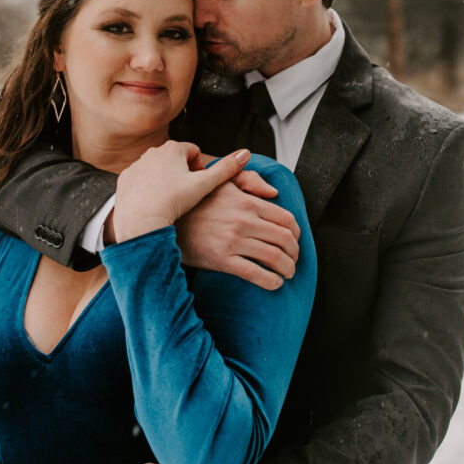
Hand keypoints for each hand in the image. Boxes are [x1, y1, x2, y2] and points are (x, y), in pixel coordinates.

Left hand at [112, 142, 251, 242]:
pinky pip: (141, 180)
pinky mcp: (125, 178)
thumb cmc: (173, 202)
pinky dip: (148, 188)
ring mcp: (136, 164)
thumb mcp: (204, 185)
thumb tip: (246, 153)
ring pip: (158, 170)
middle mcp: (152, 152)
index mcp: (172, 149)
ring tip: (170, 201)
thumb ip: (226, 169)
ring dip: (165, 180)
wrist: (140, 221)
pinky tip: (153, 203)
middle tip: (186, 195)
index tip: (199, 185)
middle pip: (175, 160)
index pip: (193, 152)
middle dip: (183, 174)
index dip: (200, 169)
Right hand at [176, 176, 299, 289]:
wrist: (166, 221)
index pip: (285, 219)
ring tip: (287, 273)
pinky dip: (271, 281)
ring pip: (274, 257)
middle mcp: (243, 221)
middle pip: (284, 239)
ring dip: (287, 268)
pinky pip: (254, 274)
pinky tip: (275, 284)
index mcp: (247, 202)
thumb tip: (274, 192)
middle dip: (295, 253)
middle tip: (294, 260)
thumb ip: (249, 180)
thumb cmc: (194, 202)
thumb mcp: (221, 182)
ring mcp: (233, 241)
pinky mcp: (221, 259)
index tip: (296, 241)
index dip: (297, 233)